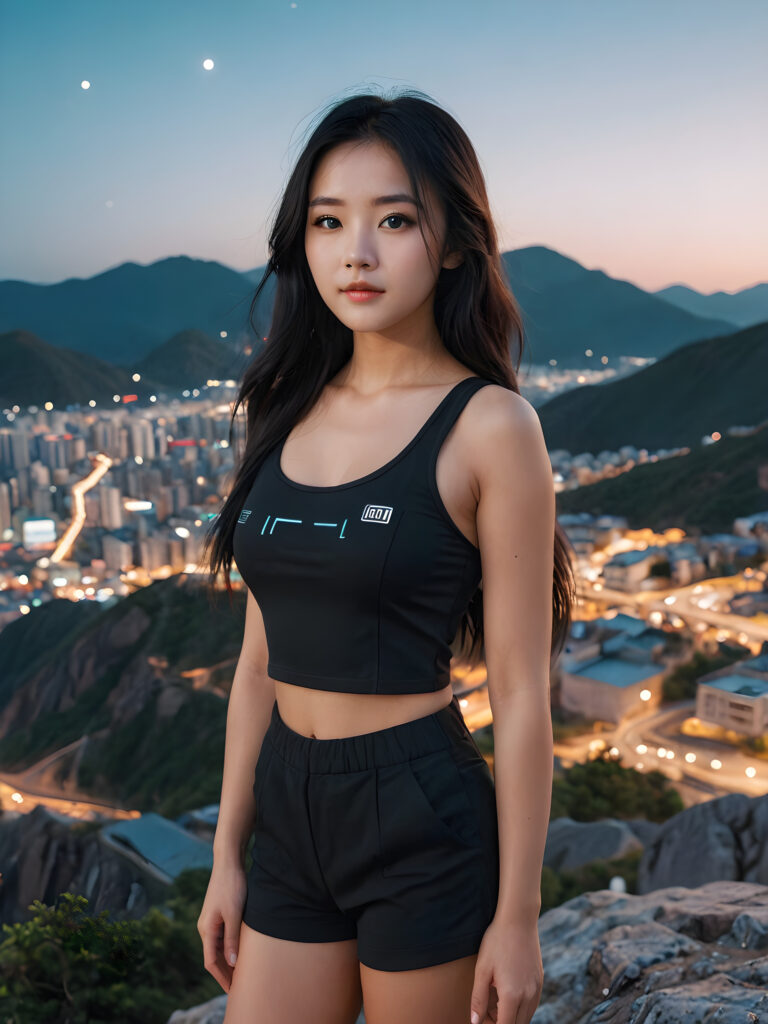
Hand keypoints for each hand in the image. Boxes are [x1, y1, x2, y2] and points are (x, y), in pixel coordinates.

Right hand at [197, 860, 247, 992]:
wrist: (228, 862)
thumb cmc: (231, 886)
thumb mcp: (234, 914)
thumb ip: (232, 939)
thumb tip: (231, 963)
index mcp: (206, 930)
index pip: (211, 962)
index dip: (222, 977)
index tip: (233, 989)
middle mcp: (205, 928)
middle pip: (213, 957)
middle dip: (225, 972)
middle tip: (240, 985)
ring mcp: (211, 921)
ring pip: (218, 948)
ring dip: (228, 961)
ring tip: (241, 973)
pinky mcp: (218, 914)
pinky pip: (222, 937)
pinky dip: (230, 948)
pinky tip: (240, 952)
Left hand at [469, 918, 543, 1023]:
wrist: (519, 919)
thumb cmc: (497, 941)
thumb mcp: (482, 969)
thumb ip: (478, 999)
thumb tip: (474, 1022)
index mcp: (512, 995)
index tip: (481, 1020)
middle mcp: (529, 996)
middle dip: (500, 1022)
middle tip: (485, 1010)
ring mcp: (537, 989)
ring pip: (525, 1017)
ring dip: (511, 1016)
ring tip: (494, 1000)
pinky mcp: (540, 981)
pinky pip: (532, 1005)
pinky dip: (520, 1007)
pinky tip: (507, 992)